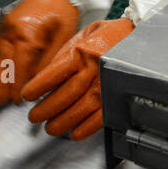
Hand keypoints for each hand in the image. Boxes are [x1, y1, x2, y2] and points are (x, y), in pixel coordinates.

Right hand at [0, 0, 79, 105]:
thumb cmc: (61, 12)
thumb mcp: (64, 36)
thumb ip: (50, 59)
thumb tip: (39, 80)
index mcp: (28, 31)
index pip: (21, 62)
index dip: (18, 82)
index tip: (18, 98)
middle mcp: (12, 29)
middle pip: (3, 61)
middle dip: (0, 84)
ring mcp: (4, 28)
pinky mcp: (1, 29)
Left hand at [22, 18, 133, 139]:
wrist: (139, 37)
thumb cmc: (108, 35)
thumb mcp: (82, 36)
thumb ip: (63, 56)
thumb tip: (44, 77)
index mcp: (82, 52)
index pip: (54, 73)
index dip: (38, 87)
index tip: (28, 96)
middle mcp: (94, 69)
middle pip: (66, 94)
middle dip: (47, 109)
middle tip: (35, 116)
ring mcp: (107, 84)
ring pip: (81, 108)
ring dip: (63, 121)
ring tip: (50, 127)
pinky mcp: (117, 96)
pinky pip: (101, 116)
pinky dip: (86, 128)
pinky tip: (75, 132)